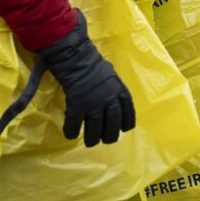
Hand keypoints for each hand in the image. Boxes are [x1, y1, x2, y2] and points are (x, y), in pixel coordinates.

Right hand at [37, 11, 134, 146]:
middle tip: (106, 140)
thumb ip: (112, 85)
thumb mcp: (110, 72)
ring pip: (95, 127)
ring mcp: (94, 104)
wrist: (76, 58)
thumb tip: (110, 90)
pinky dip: (72, 131)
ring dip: (92, 138)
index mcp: (119, 90)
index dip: (127, 121)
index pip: (128, 110)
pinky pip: (75, 124)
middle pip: (113, 123)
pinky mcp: (77, 106)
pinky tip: (71, 135)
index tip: (125, 129)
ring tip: (90, 142)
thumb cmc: (92, 62)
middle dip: (110, 134)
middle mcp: (109, 99)